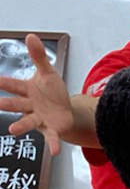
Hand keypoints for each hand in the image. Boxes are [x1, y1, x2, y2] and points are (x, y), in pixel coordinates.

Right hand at [0, 34, 73, 154]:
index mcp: (27, 90)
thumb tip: (31, 35)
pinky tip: (54, 153)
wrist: (65, 111)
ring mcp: (39, 119)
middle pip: (17, 104)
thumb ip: (39, 57)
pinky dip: (53, 145)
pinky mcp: (51, 129)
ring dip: (21, 126)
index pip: (13, 85)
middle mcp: (30, 106)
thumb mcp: (48, 73)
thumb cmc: (52, 92)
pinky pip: (51, 138)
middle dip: (7, 104)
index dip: (4, 83)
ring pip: (28, 122)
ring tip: (12, 130)